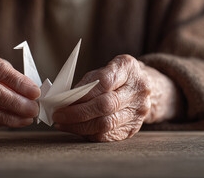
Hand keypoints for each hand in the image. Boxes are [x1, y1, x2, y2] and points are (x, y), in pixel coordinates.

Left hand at [52, 55, 180, 141]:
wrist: (145, 87)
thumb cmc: (117, 77)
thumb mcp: (104, 69)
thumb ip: (88, 82)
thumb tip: (64, 100)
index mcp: (128, 68)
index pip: (104, 82)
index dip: (82, 94)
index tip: (62, 101)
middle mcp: (138, 89)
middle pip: (105, 105)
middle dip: (78, 113)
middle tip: (58, 116)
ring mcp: (139, 110)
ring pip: (106, 124)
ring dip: (80, 126)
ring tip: (63, 124)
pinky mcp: (134, 127)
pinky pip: (108, 135)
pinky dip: (89, 133)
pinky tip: (76, 130)